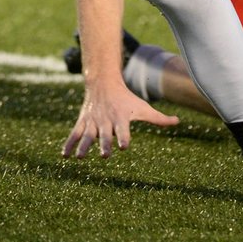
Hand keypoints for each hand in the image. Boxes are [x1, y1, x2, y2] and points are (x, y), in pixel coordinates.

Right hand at [62, 80, 178, 159]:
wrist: (104, 83)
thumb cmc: (126, 99)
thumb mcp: (142, 107)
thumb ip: (159, 118)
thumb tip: (178, 122)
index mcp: (120, 118)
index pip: (123, 130)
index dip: (124, 138)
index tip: (124, 146)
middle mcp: (106, 121)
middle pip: (105, 135)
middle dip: (104, 144)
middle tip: (105, 155)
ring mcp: (93, 122)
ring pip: (87, 135)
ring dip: (83, 146)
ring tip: (80, 158)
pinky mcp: (83, 122)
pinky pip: (74, 134)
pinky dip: (69, 144)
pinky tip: (64, 156)